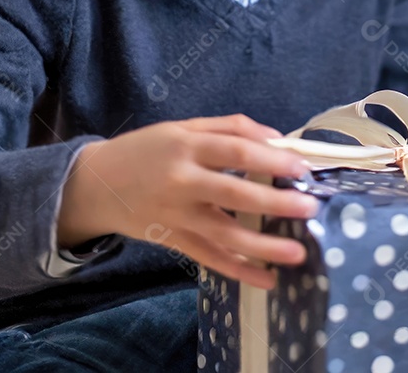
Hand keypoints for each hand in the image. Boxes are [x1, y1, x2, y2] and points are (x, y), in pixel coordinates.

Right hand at [57, 115, 320, 289]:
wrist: (96, 185)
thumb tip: (276, 138)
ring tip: (297, 252)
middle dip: (276, 201)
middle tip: (310, 207)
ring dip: (264, 245)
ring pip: (225, 234)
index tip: (302, 168)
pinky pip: (210, 258)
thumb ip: (230, 128)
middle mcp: (182, 181)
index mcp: (187, 146)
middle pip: (235, 193)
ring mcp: (177, 215)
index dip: (272, 158)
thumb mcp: (183, 127)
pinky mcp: (173, 240)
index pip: (236, 150)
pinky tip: (267, 279)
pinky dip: (239, 270)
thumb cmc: (147, 150)